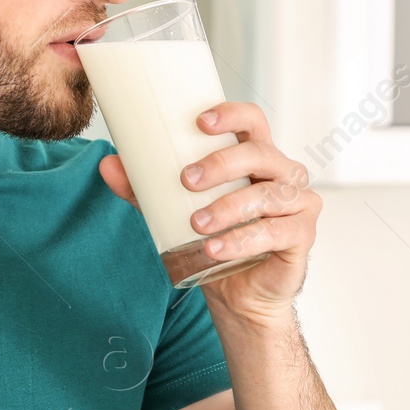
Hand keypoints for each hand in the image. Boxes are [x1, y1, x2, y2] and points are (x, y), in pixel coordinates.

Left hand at [98, 101, 319, 321]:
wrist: (239, 294)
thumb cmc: (213, 240)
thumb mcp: (172, 211)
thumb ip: (143, 189)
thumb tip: (107, 165)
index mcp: (256, 156)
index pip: (252, 120)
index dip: (231, 114)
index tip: (200, 122)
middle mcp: (283, 173)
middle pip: (258, 154)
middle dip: (220, 164)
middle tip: (185, 180)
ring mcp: (298, 203)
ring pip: (267, 195)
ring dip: (228, 208)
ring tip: (195, 224)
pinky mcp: (303, 235)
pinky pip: (275, 232)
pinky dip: (241, 240)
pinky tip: (214, 249)